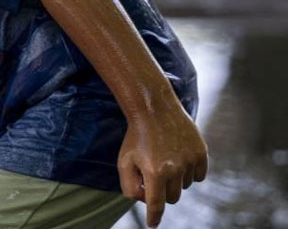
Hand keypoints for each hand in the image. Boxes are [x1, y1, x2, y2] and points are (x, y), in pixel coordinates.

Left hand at [118, 104, 208, 226]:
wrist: (154, 109)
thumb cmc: (136, 137)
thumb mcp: (124, 161)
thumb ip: (130, 186)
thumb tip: (144, 202)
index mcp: (154, 172)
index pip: (156, 204)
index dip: (154, 217)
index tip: (153, 225)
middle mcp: (175, 168)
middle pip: (172, 197)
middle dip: (162, 192)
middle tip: (153, 175)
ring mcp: (190, 160)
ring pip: (186, 186)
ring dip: (176, 180)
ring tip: (165, 160)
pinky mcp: (202, 153)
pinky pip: (199, 176)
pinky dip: (190, 173)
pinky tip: (179, 158)